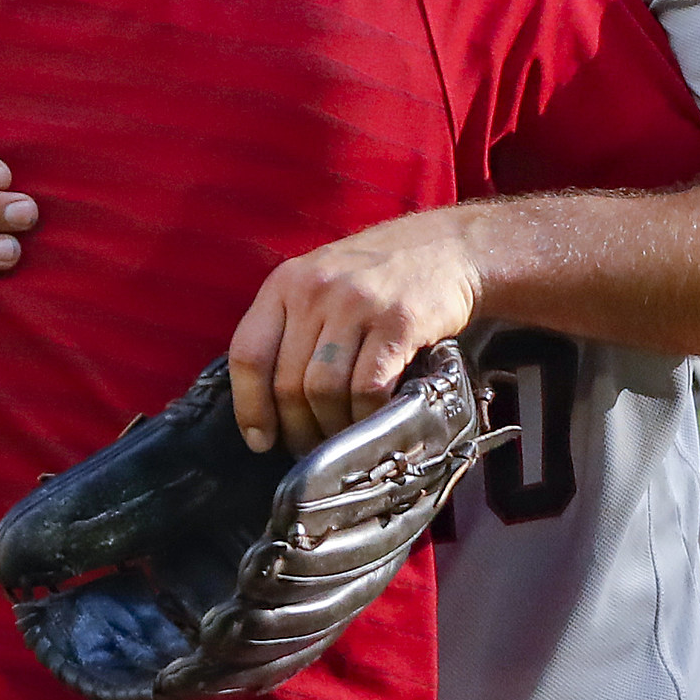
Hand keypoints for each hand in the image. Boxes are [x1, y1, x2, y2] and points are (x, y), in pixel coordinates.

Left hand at [227, 207, 483, 456]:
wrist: (450, 248)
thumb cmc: (379, 275)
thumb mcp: (322, 282)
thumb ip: (292, 327)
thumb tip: (268, 404)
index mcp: (286, 281)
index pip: (249, 353)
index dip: (250, 406)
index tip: (261, 440)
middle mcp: (315, 289)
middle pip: (287, 381)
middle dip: (296, 429)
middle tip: (311, 451)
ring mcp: (356, 304)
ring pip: (323, 391)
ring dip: (331, 428)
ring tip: (340, 441)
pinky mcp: (398, 322)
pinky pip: (367, 388)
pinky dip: (365, 418)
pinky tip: (371, 423)